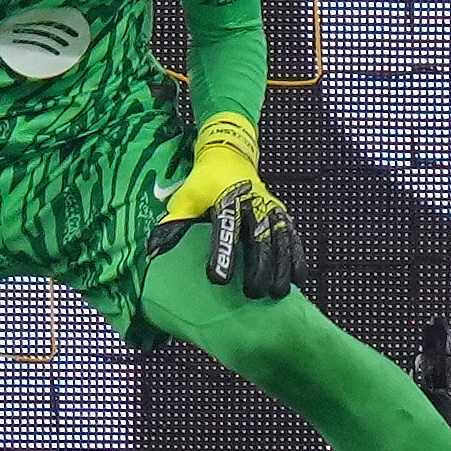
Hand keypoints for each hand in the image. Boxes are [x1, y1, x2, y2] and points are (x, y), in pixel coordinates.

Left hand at [150, 112, 298, 302]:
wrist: (229, 157)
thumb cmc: (203, 182)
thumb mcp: (186, 197)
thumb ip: (173, 223)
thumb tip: (153, 251)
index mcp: (225, 200)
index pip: (225, 231)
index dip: (222, 255)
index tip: (218, 280)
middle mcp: (252, 205)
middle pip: (259, 240)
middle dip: (258, 269)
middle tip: (252, 294)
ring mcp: (270, 210)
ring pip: (281, 242)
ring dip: (281, 269)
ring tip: (276, 293)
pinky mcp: (282, 214)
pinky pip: (293, 238)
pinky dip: (297, 259)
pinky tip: (297, 280)